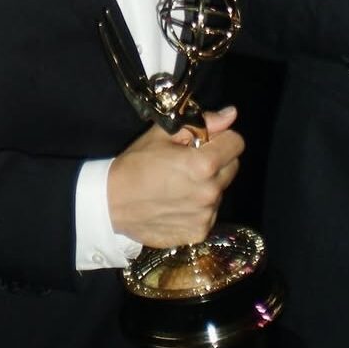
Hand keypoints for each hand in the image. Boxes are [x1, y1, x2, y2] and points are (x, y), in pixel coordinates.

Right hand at [107, 106, 241, 249]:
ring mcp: (206, 216)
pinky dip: (199, 205)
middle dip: (217, 160)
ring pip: (220, 190)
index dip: (222, 137)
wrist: (112, 203)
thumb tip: (231, 114)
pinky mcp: (198, 233)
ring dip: (208, 183)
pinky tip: (176, 201)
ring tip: (179, 183)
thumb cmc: (137, 163)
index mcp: (204, 164)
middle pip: (232, 167)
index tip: (204, 140)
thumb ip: (202, 123)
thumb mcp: (163, 134)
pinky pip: (209, 212)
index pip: (237, 143)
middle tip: (189, 161)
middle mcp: (211, 192)